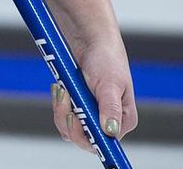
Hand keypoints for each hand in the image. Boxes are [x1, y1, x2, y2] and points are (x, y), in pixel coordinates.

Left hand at [51, 37, 136, 151]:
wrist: (90, 39)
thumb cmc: (106, 58)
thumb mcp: (110, 83)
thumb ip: (110, 108)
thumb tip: (110, 131)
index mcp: (123, 120)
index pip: (104, 142)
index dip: (87, 136)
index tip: (73, 118)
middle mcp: (107, 121)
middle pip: (84, 138)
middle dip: (70, 119)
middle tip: (65, 95)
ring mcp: (91, 115)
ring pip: (70, 128)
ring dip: (62, 109)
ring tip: (62, 88)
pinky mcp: (77, 107)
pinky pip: (63, 115)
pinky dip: (59, 103)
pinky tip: (60, 87)